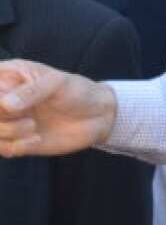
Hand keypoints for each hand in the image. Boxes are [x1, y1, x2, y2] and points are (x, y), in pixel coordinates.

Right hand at [0, 59, 117, 157]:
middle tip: (25, 116)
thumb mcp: (58, 83)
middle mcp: (3, 98)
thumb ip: (31, 91)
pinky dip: (16, 146)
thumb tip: (4, 104)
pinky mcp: (16, 140)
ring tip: (32, 126)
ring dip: (8, 132)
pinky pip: (2, 148)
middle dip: (1, 117)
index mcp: (7, 76)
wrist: (98, 116)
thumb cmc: (77, 91)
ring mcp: (8, 120)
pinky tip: (36, 139)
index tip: (11, 104)